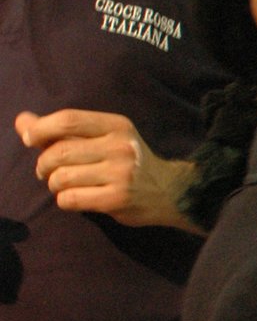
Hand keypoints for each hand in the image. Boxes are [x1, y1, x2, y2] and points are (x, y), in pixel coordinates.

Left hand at [16, 110, 200, 231]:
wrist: (171, 191)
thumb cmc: (127, 162)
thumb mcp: (102, 138)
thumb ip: (62, 130)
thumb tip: (21, 121)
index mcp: (116, 126)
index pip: (68, 120)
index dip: (40, 129)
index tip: (30, 139)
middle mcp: (120, 147)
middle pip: (59, 152)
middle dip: (43, 164)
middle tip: (47, 171)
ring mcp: (120, 174)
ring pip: (61, 178)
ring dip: (54, 184)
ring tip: (63, 185)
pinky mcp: (117, 199)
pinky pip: (71, 199)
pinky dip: (64, 200)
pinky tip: (75, 198)